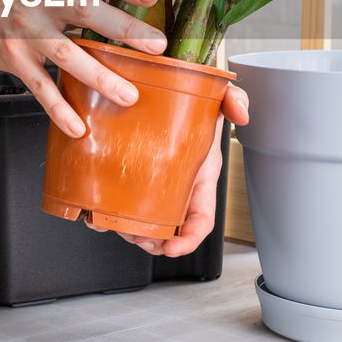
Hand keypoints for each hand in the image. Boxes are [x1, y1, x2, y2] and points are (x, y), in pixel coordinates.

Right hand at [0, 0, 166, 136]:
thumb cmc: (21, 0)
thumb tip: (133, 18)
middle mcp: (43, 2)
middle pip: (86, 11)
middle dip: (124, 28)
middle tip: (157, 46)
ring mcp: (27, 33)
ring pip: (67, 54)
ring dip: (100, 76)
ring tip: (130, 96)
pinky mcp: (14, 60)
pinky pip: (41, 88)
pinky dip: (60, 110)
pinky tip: (79, 128)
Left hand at [93, 83, 249, 256]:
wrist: (165, 94)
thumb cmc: (191, 107)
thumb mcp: (216, 100)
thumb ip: (234, 100)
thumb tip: (242, 115)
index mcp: (200, 180)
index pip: (201, 221)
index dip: (189, 240)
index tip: (172, 248)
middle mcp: (177, 189)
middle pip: (168, 230)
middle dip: (152, 242)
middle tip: (137, 236)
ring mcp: (153, 187)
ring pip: (142, 223)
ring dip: (129, 232)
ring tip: (116, 225)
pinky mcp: (129, 180)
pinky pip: (119, 206)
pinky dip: (108, 215)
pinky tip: (99, 211)